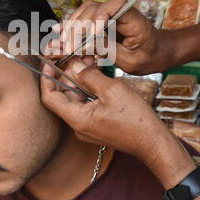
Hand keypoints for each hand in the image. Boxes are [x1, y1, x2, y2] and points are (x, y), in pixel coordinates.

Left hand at [39, 60, 170, 160]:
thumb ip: (89, 77)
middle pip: (64, 97)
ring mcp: (88, 128)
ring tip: (90, 63)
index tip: (49, 63)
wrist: (152, 141)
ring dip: (81, 82)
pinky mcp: (97, 127)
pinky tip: (98, 77)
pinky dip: (89, 91)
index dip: (47, 78)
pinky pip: (87, 106)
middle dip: (68, 75)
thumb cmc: (135, 120)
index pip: (50, 98)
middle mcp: (78, 126)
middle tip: (77, 57)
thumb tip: (75, 66)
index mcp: (77, 119)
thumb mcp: (112, 91)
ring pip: (77, 100)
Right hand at [45, 0, 173, 74]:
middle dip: (79, 27)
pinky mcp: (102, 19)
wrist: (157, 52)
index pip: (115, 5)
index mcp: (134, 18)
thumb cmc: (149, 56)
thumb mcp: (131, 61)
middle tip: (69, 46)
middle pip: (94, 8)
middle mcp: (121, 10)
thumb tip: (86, 44)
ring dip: (72, 27)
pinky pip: (84, 18)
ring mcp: (110, 12)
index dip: (100, 16)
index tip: (92, 33)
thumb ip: (110, 50)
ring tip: (64, 44)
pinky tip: (60, 34)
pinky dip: (71, 27)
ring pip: (85, 11)